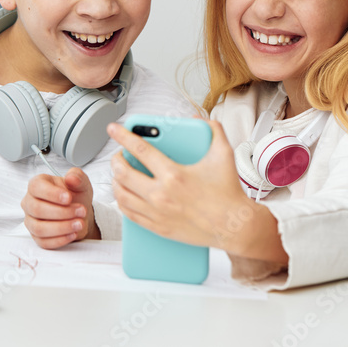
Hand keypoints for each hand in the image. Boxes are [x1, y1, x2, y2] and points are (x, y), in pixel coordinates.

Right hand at [21, 168, 99, 248]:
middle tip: (81, 211)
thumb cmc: (76, 196)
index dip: (52, 193)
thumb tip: (71, 177)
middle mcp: (30, 202)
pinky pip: (44, 242)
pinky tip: (73, 233)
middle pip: (37, 209)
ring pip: (39, 228)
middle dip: (62, 212)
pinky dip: (60, 239)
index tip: (69, 198)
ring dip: (62, 227)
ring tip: (79, 224)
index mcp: (37, 184)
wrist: (79, 214)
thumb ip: (77, 177)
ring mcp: (31, 221)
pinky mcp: (37, 237)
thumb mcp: (81, 183)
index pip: (36, 187)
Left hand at [109, 120, 286, 262]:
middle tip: (118, 154)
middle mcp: (161, 195)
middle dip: (115, 159)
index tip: (113, 128)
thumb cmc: (228, 191)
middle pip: (123, 173)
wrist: (234, 226)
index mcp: (174, 174)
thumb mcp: (223, 153)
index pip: (140, 150)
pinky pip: (129, 214)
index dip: (123, 136)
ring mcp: (157, 213)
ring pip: (122, 195)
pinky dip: (122, 201)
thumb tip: (197, 118)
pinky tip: (125, 193)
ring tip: (119, 173)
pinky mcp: (158, 228)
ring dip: (115, 181)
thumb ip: (212, 129)